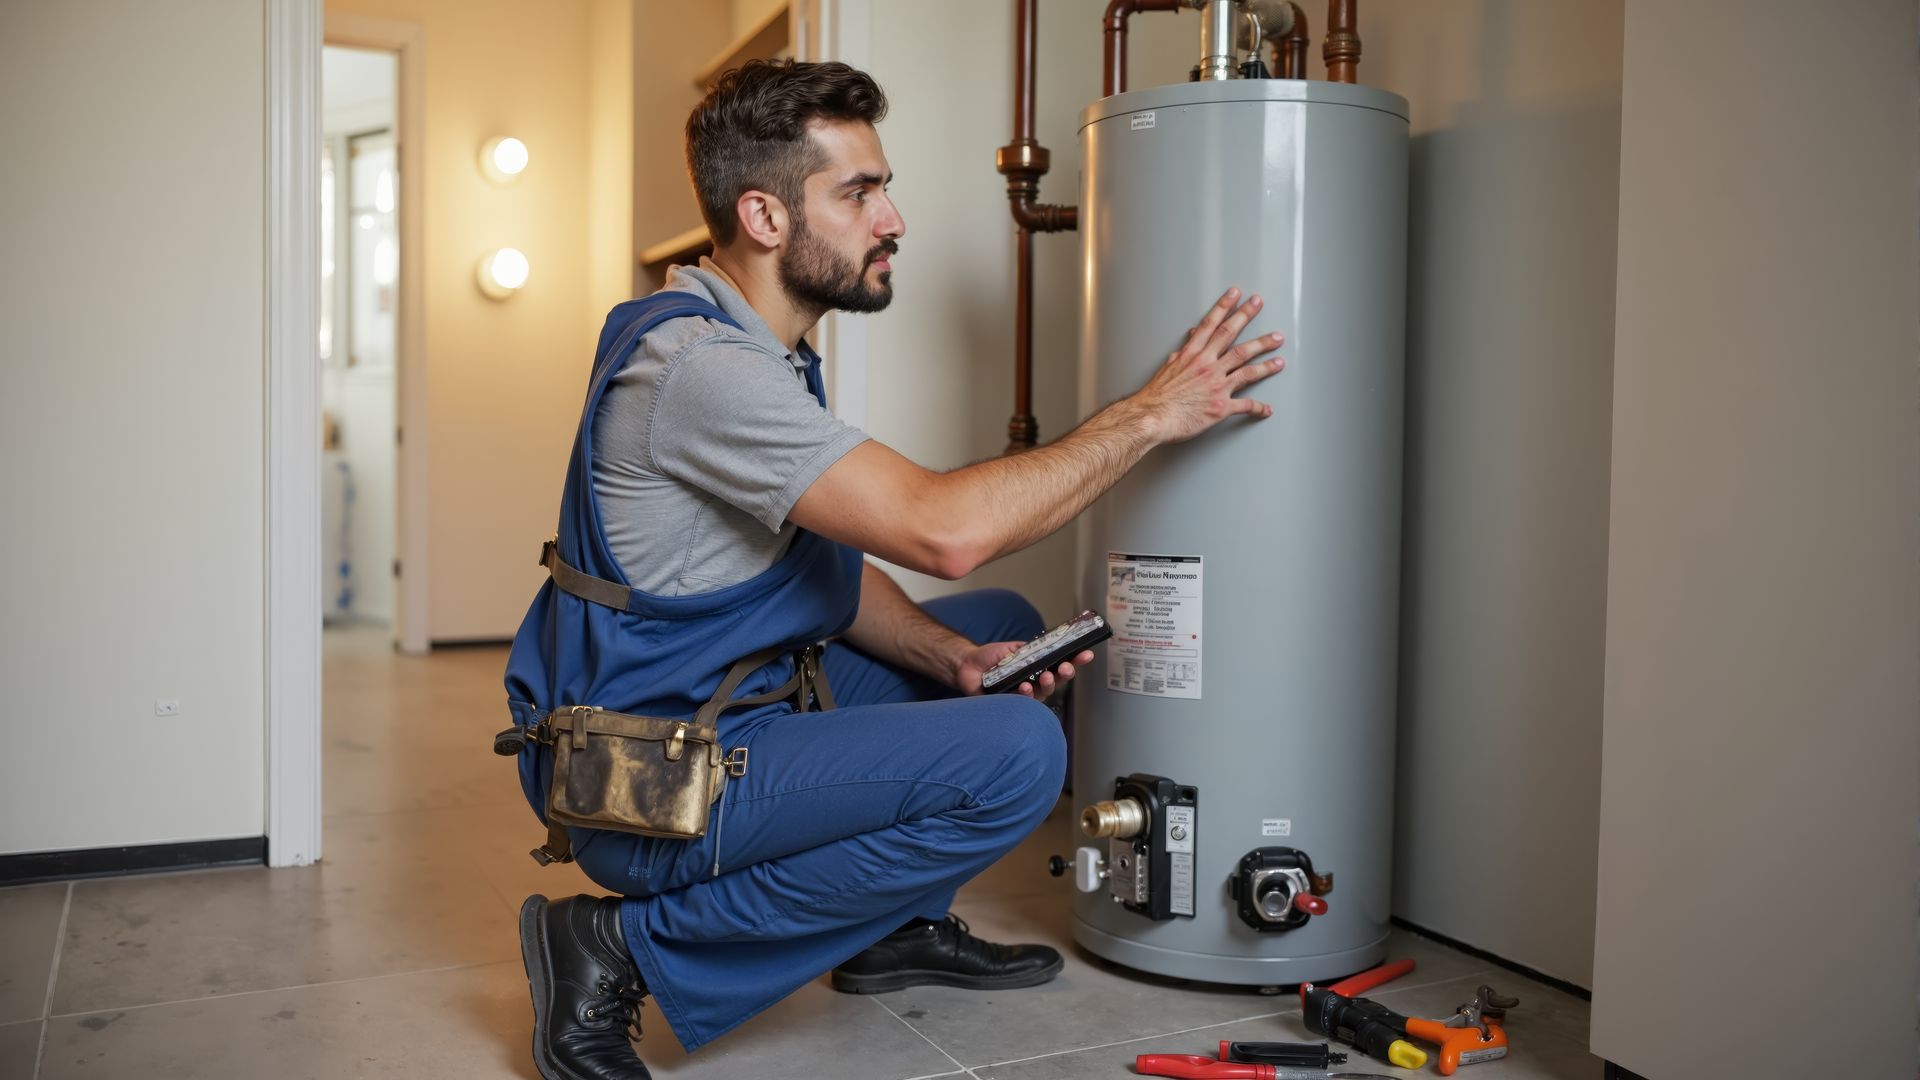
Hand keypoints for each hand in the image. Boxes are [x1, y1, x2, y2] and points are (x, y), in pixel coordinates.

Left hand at [953, 642, 1095, 700]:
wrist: (967, 664)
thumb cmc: (991, 657)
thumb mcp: (1013, 648)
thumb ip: (1030, 648)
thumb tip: (1047, 646)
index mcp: (1038, 668)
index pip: (1061, 665)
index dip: (1075, 661)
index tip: (1086, 654)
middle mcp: (1034, 682)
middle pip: (1057, 682)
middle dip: (1065, 675)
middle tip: (1066, 668)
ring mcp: (1023, 695)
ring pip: (1043, 694)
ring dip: (1048, 685)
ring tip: (1046, 676)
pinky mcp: (1009, 704)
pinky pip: (1022, 704)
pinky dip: (1025, 695)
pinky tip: (1024, 686)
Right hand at [1130, 287, 1285, 443]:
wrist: (1152, 418)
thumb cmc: (1156, 397)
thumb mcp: (1167, 369)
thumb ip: (1182, 355)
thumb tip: (1188, 343)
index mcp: (1192, 355)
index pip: (1211, 324)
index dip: (1224, 306)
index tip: (1236, 294)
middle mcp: (1207, 366)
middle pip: (1231, 336)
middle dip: (1248, 318)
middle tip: (1260, 305)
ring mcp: (1216, 385)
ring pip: (1247, 369)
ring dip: (1266, 361)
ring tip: (1279, 355)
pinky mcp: (1221, 407)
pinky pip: (1246, 405)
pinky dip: (1259, 408)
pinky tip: (1268, 409)